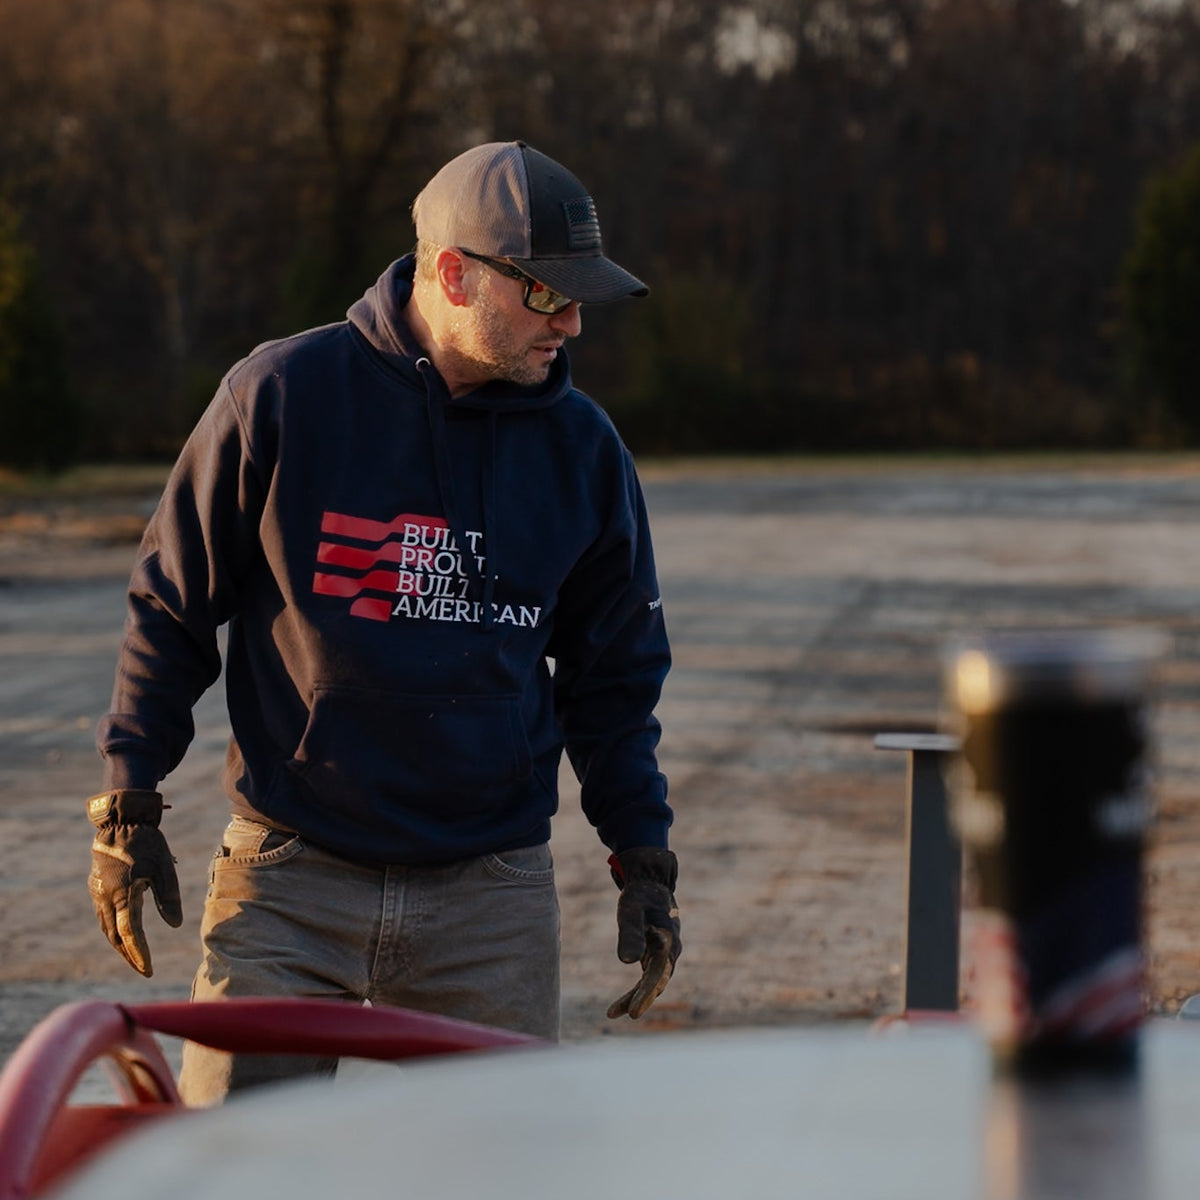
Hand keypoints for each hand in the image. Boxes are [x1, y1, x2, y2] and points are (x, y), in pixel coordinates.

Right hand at [87, 790, 181, 976]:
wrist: (120, 821)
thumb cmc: (145, 842)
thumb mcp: (164, 866)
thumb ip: (168, 896)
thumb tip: (175, 925)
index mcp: (122, 895)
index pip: (130, 933)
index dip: (140, 953)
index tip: (149, 970)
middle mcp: (105, 898)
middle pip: (115, 937)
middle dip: (129, 955)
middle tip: (144, 970)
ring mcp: (98, 893)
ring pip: (107, 928)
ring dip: (120, 944)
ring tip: (136, 957)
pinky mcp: (97, 887)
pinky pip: (103, 915)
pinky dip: (114, 929)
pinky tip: (124, 932)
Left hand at [607, 847, 680, 1019]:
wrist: (650, 884)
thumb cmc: (640, 895)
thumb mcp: (631, 911)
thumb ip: (630, 933)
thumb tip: (626, 962)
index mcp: (668, 941)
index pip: (658, 974)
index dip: (646, 993)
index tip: (634, 1012)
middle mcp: (669, 952)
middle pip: (657, 983)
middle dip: (642, 1000)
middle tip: (627, 1015)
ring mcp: (663, 956)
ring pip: (651, 984)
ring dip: (635, 998)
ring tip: (612, 1014)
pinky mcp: (654, 957)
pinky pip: (646, 979)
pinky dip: (634, 992)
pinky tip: (616, 1007)